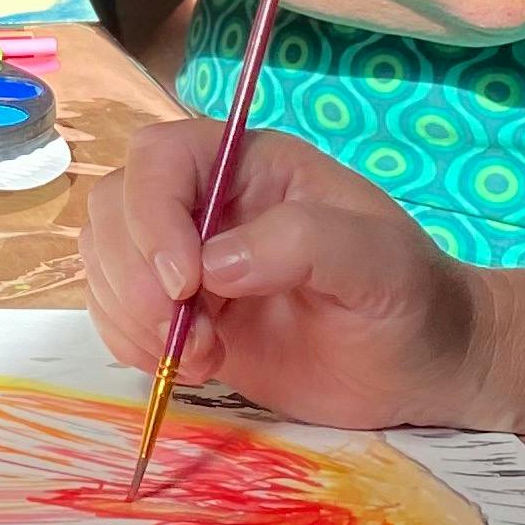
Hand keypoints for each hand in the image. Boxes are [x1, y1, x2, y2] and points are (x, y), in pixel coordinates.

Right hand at [81, 119, 488, 428]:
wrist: (421, 367)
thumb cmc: (412, 301)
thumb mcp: (380, 263)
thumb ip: (305, 244)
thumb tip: (214, 265)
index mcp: (249, 164)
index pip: (160, 157)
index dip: (153, 214)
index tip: (185, 284)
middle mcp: (205, 202)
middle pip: (114, 208)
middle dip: (134, 278)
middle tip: (188, 339)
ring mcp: (184, 258)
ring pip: (103, 262)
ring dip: (132, 316)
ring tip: (202, 357)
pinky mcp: (177, 313)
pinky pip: (114, 314)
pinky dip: (131, 344)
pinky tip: (193, 365)